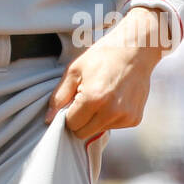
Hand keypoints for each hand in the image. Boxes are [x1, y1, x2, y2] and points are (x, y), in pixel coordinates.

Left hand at [44, 7, 168, 142]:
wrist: (135, 51)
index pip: (71, 124)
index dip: (68, 113)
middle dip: (80, 119)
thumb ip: (59, 96)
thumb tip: (48, 119)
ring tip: (101, 96)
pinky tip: (113, 99)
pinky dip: (109, 117)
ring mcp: (125, 117)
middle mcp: (111, 112)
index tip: (73, 100)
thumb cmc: (102, 57)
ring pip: (98, 131)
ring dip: (95, 119)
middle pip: (83, 133)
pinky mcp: (135, 119)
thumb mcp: (74, 71)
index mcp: (94, 99)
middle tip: (85, 99)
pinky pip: (114, 127)